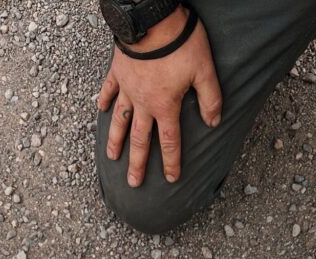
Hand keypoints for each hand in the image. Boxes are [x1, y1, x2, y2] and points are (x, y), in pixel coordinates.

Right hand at [97, 5, 221, 186]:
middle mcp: (143, 103)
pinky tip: (101, 110)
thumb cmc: (180, 42)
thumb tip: (213, 122)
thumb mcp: (204, 70)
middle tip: (133, 183)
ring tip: (112, 157)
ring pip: (120, 121)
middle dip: (137, 163)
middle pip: (140, 140)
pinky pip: (109, 90)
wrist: (152, 18)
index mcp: (165, 106)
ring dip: (116, 141)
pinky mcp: (118, 71)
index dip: (171, 162)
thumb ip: (210, 99)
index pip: (169, 141)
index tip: (171, 179)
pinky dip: (104, 101)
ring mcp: (127, 88)